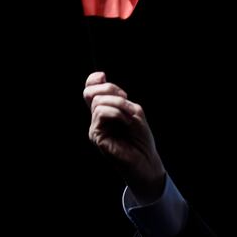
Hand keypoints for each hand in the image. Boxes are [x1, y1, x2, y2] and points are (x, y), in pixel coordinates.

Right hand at [84, 72, 165, 201]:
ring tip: (130, 116)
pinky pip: (101, 114)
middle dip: (110, 90)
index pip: (90, 90)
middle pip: (91, 93)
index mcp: (105, 112)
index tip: (103, 76)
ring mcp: (95, 127)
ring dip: (119, 104)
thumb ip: (119, 99)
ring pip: (98, 103)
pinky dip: (117, 113)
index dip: (93, 80)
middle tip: (126, 99)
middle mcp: (97, 119)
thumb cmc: (141, 139)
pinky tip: (126, 121)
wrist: (146, 161)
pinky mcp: (96, 136)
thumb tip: (103, 84)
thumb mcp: (134, 112)